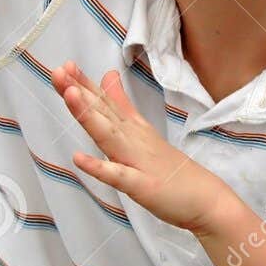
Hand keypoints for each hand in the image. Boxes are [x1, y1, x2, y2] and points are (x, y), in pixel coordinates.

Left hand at [52, 60, 235, 235]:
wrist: (206, 199)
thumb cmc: (172, 170)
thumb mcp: (143, 132)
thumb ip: (123, 105)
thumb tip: (107, 77)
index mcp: (133, 129)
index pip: (104, 103)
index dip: (83, 85)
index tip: (65, 66)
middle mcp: (134, 139)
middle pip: (103, 113)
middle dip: (79, 92)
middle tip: (59, 71)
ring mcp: (138, 161)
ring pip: (109, 135)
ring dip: (89, 116)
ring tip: (70, 95)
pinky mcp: (142, 186)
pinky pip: (118, 176)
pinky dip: (99, 167)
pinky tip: (79, 158)